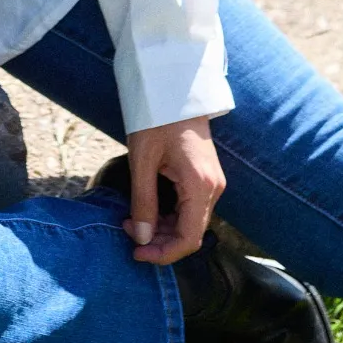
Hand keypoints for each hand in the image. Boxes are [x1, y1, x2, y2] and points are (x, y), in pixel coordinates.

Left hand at [124, 116, 224, 265]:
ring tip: (133, 220)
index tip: (137, 253)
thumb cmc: (157, 119)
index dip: (163, 253)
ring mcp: (212, 183)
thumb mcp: (143, 160)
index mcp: (201, 185)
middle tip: (128, 231)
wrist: (175, 89)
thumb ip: (143, 201)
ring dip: (162, 229)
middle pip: (190, 233)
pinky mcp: (206, 178)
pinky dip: (170, 215)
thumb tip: (142, 238)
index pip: (189, 238)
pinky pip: (190, 208)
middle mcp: (214, 188)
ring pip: (190, 222)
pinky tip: (148, 210)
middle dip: (159, 241)